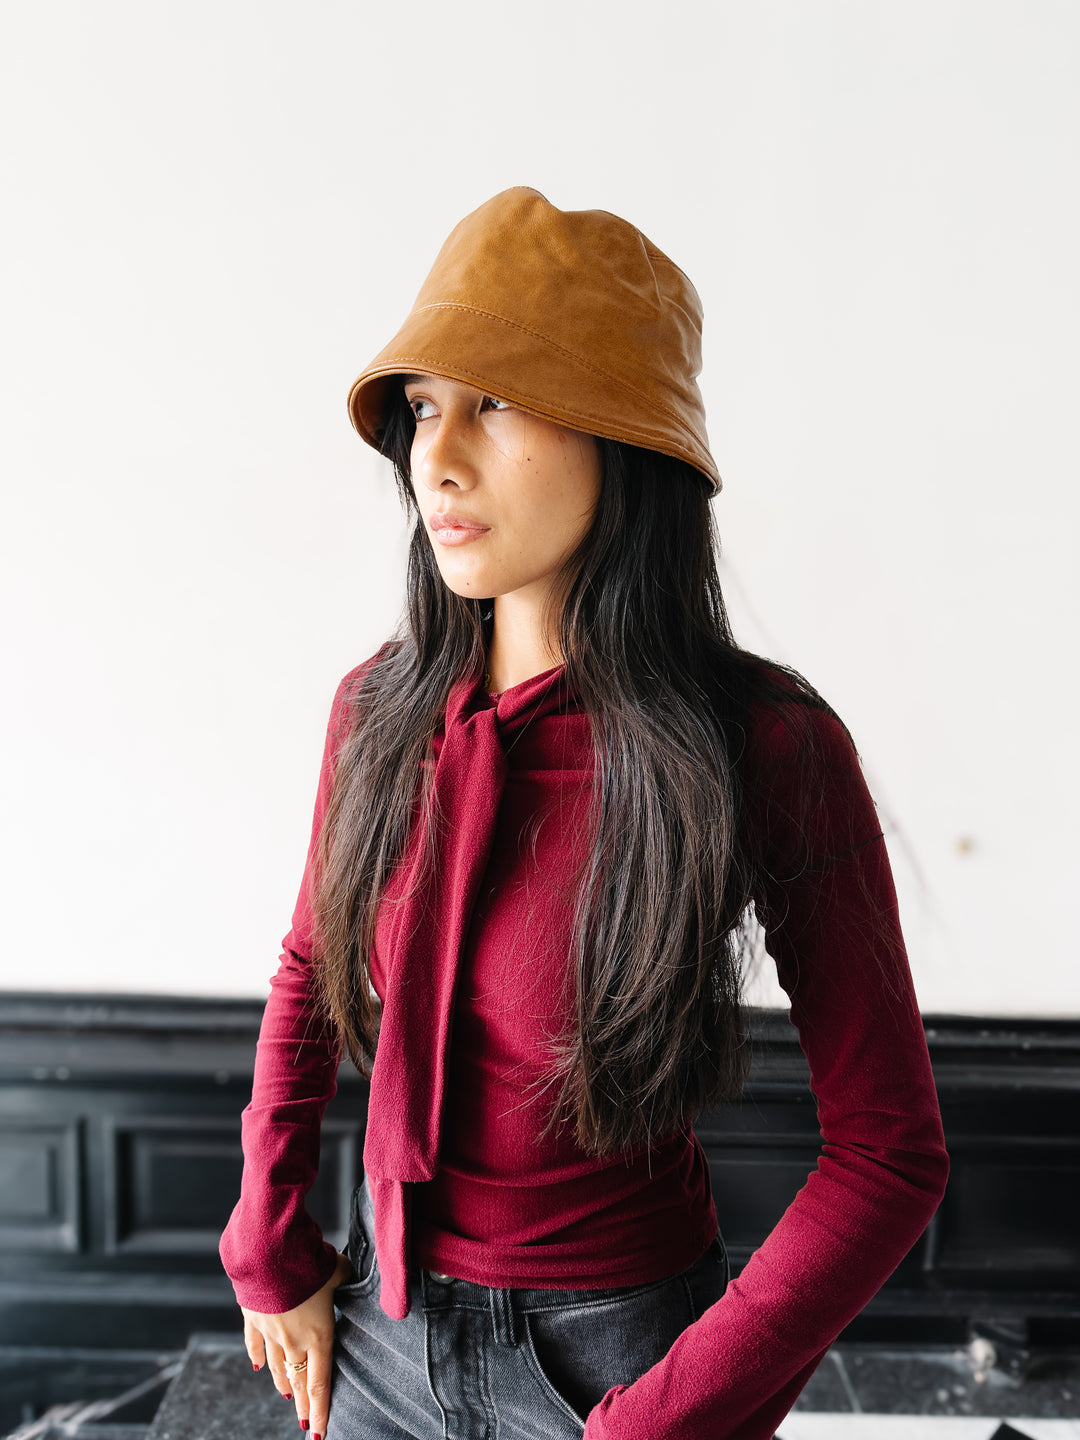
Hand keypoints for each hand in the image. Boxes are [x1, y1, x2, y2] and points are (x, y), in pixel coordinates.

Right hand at [242, 1251, 351, 1439]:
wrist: (270, 1254)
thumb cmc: (309, 1263)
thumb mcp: (338, 1270)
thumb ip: (344, 1277)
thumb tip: (346, 1273)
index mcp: (319, 1335)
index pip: (320, 1384)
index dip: (321, 1410)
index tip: (319, 1433)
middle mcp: (294, 1342)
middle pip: (299, 1382)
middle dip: (304, 1406)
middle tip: (306, 1424)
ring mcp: (271, 1333)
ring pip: (277, 1368)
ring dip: (283, 1384)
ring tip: (287, 1398)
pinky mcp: (253, 1319)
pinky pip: (254, 1345)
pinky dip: (257, 1357)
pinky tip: (259, 1368)